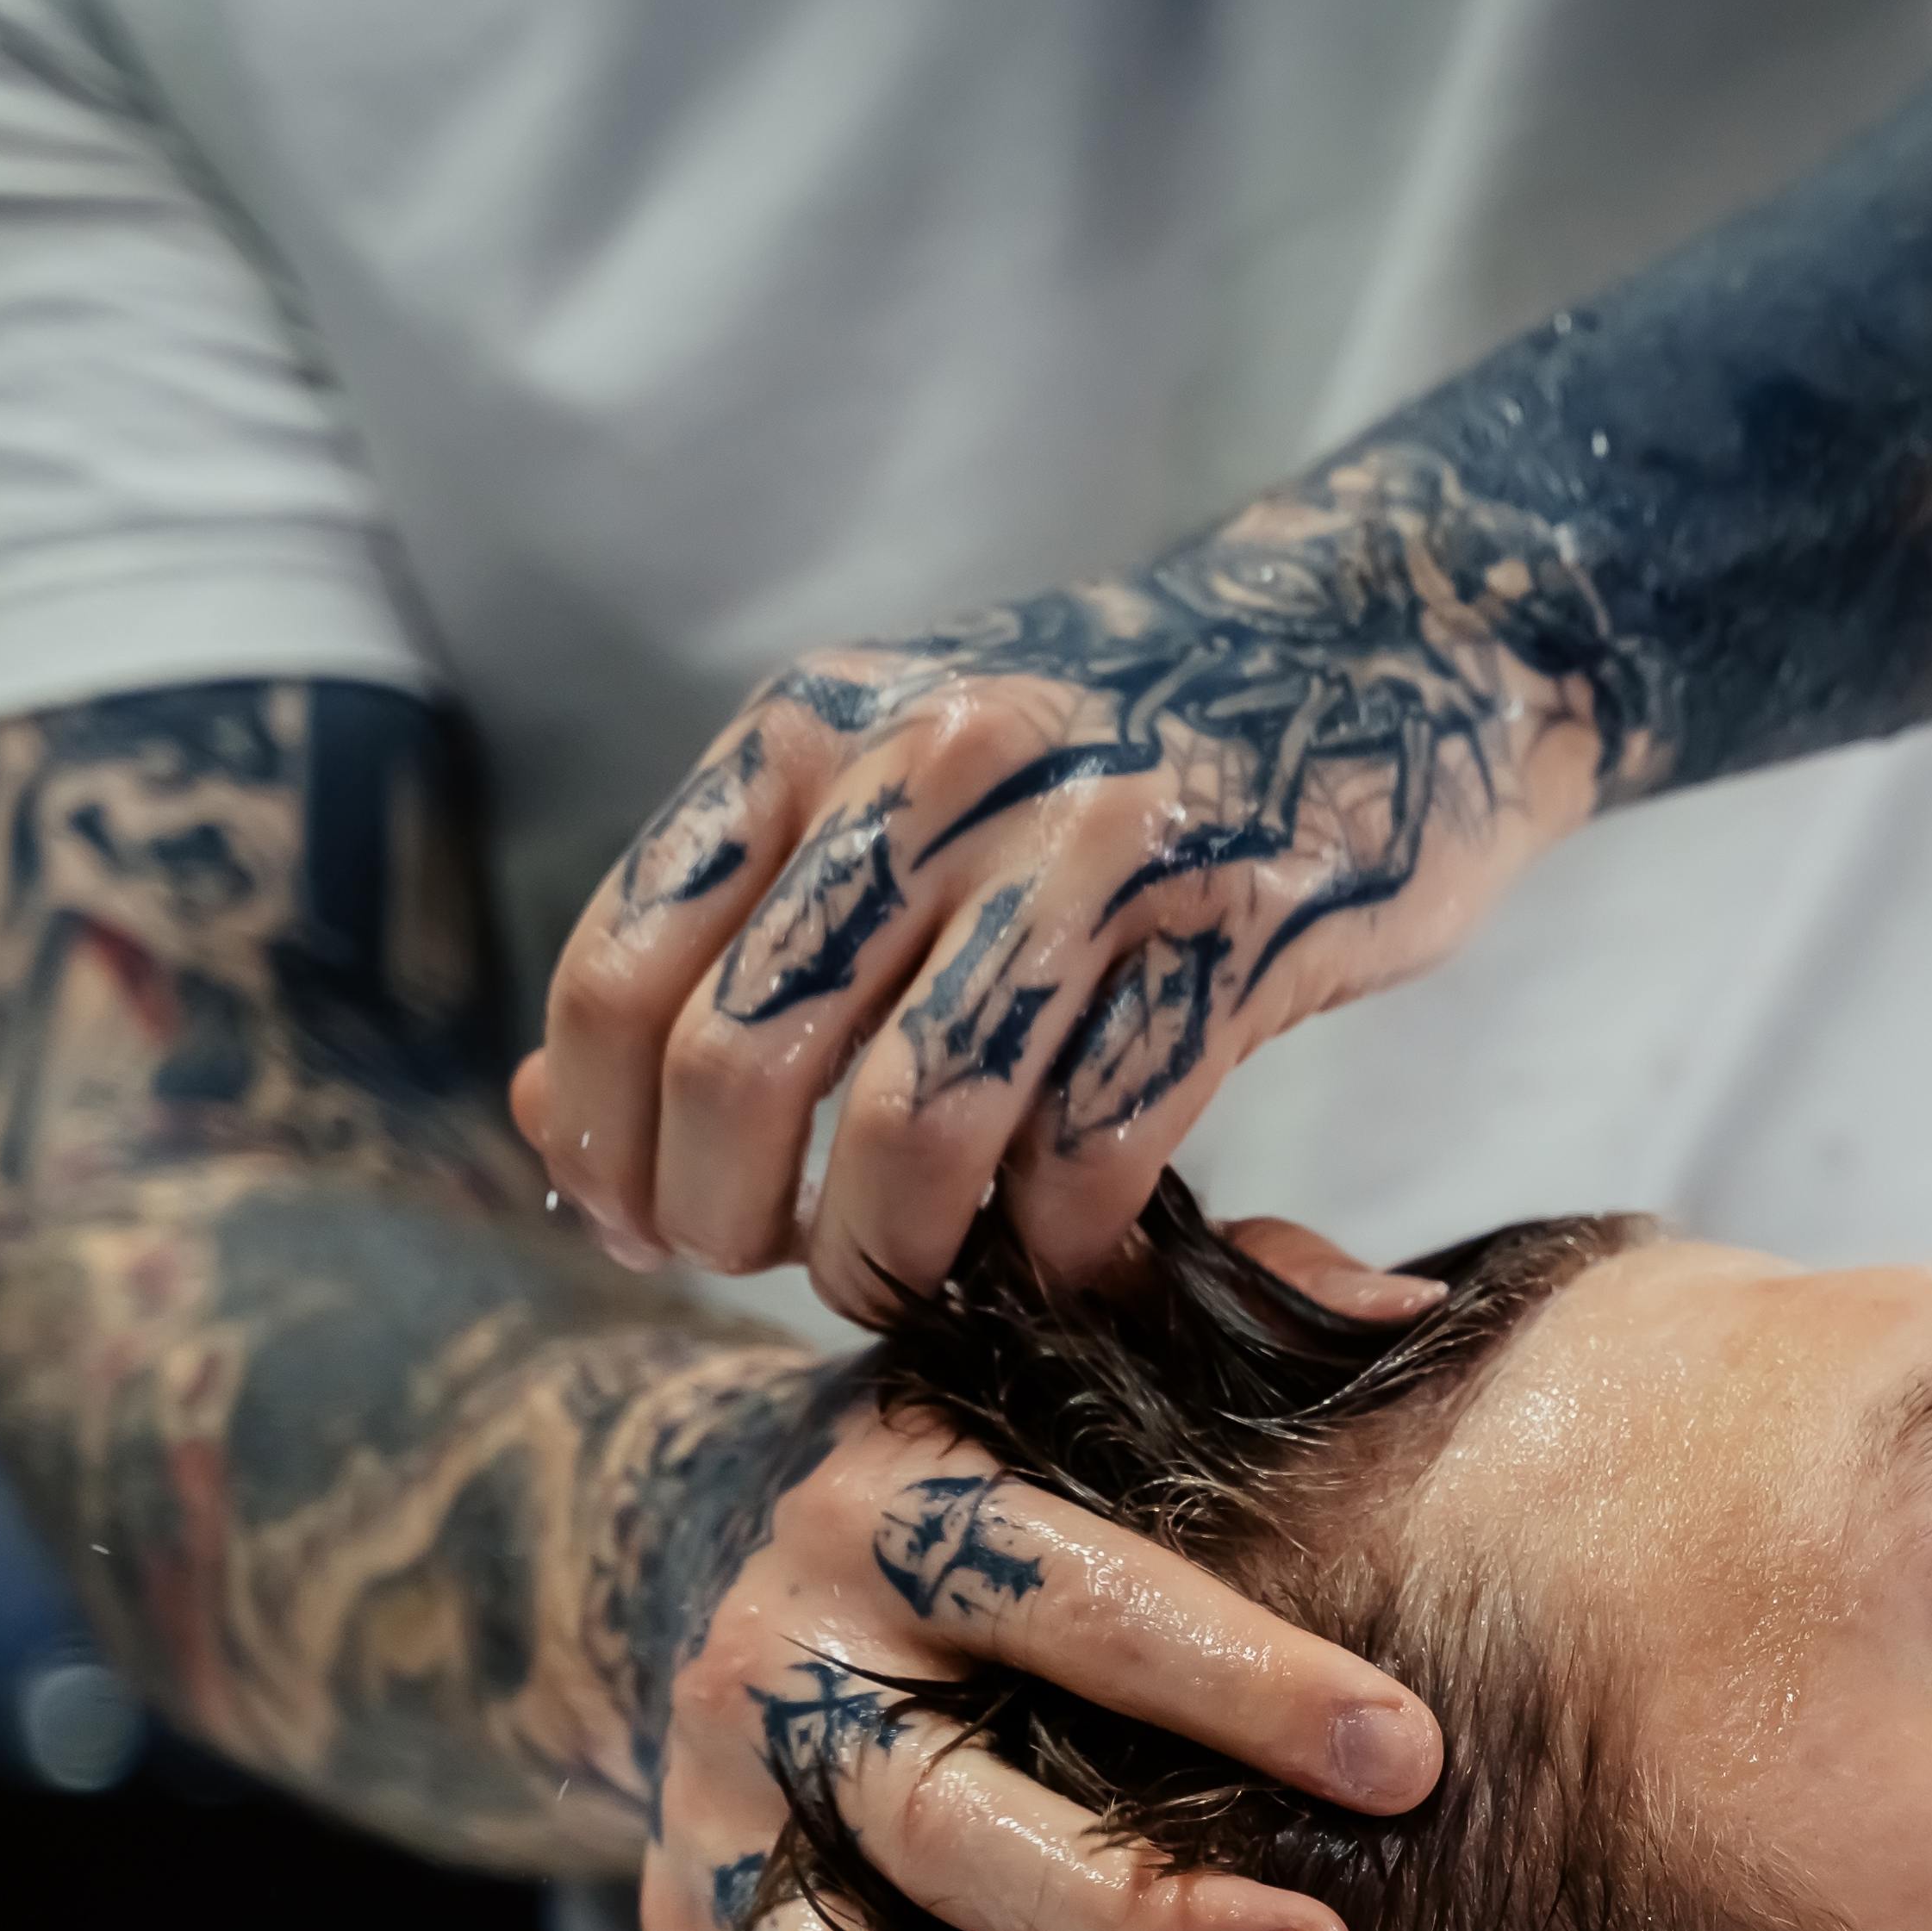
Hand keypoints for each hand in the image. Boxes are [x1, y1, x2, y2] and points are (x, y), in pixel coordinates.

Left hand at [519, 446, 1653, 1323]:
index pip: (620, 975)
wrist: (1380, 644)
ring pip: (913, 1129)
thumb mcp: (890, 786)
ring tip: (905, 1286)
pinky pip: (1096, 1151)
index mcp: (814, 730)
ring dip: (887, 1260)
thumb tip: (550, 1120)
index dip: (603, 1143)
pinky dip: (1061, 1252)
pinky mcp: (1236, 929)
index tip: (643, 1226)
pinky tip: (1066, 1259)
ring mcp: (1094, 846)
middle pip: (744, 1067)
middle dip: (729, 1224)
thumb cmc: (1108, 755)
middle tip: (774, 1268)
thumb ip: (733, 933)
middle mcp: (936, 769)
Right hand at [645, 1222, 1446, 1930]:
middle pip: (949, 1824)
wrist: (659, 1528)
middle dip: (1135, 1917)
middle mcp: (778, 1676)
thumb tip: (1417, 1318)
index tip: (1408, 1757)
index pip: (1073, 1596)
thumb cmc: (953, 1459)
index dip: (1239, 1678)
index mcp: (890, 1510)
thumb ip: (1224, 1318)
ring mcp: (717, 1840)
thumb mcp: (1051, 1350)